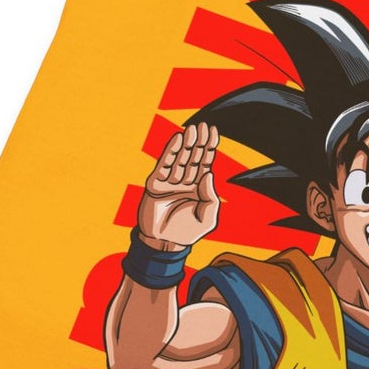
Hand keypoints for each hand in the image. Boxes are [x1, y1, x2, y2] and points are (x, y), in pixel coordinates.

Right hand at [137, 122, 220, 249]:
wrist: (164, 243)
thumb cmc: (187, 231)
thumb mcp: (207, 216)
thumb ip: (210, 197)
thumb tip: (208, 174)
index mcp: (199, 186)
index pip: (205, 162)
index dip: (209, 146)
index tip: (213, 131)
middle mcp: (185, 181)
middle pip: (193, 157)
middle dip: (198, 142)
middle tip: (202, 125)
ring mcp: (170, 182)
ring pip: (179, 159)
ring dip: (185, 144)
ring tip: (191, 130)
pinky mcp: (155, 185)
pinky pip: (163, 166)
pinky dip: (169, 152)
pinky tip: (176, 140)